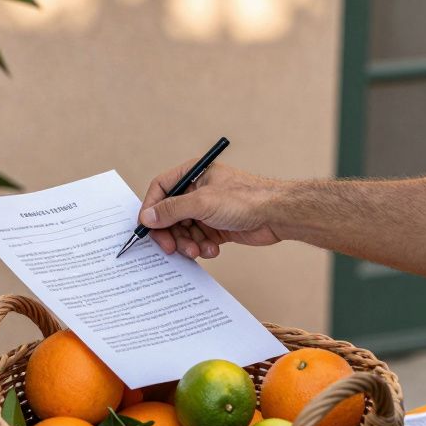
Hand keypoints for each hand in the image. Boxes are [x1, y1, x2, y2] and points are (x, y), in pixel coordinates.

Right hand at [139, 162, 287, 258]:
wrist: (278, 215)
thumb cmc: (247, 199)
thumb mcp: (203, 202)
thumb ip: (172, 209)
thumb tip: (148, 216)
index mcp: (193, 175)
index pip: (161, 189)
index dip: (151, 209)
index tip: (147, 227)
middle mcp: (198, 191)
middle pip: (170, 215)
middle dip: (171, 233)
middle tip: (171, 248)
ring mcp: (207, 210)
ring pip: (183, 231)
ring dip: (188, 244)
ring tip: (197, 251)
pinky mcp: (216, 228)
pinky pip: (198, 240)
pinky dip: (202, 248)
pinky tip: (213, 250)